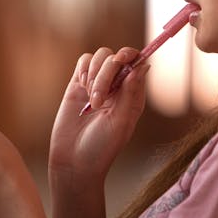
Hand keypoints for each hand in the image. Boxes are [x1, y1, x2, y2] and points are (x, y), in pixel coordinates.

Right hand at [49, 46, 148, 183]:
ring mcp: (97, 83)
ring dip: (95, 75)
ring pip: (100, 57)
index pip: (136, 62)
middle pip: (116, 58)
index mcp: (133, 94)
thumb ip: (130, 92)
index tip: (122, 60)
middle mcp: (117, 86)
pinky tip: (82, 88)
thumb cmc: (102, 147)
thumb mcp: (121, 121)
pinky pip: (84, 61)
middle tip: (99, 101)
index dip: (131, 56)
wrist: (74, 161)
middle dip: (107, 74)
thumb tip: (143, 65)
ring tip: (91, 100)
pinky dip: (84, 70)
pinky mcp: (78, 83)